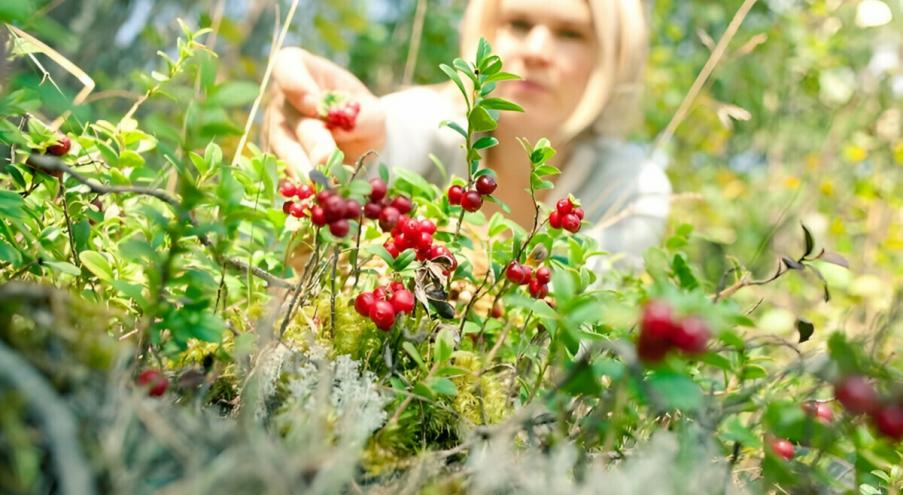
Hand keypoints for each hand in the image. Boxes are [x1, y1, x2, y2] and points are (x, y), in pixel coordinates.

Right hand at [264, 47, 385, 177]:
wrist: (357, 144)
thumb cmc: (362, 116)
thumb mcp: (373, 111)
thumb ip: (365, 115)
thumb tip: (347, 125)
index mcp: (302, 72)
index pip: (287, 67)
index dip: (295, 84)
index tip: (313, 104)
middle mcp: (281, 101)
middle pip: (288, 120)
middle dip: (308, 142)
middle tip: (325, 160)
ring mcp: (273, 132)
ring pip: (282, 152)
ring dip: (304, 170)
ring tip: (326, 187)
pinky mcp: (274, 162)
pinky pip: (282, 175)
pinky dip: (301, 187)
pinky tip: (318, 197)